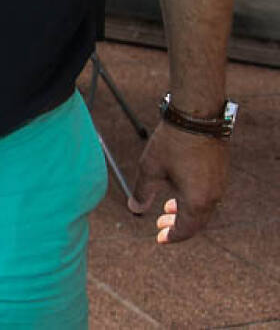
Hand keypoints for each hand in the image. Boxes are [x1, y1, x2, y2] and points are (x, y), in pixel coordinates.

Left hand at [128, 122, 227, 242]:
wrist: (196, 116)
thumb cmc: (172, 143)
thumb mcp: (150, 169)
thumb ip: (142, 192)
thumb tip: (134, 209)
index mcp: (197, 201)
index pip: (186, 229)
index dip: (172, 236)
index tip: (159, 238)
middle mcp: (213, 196)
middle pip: (197, 221)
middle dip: (177, 225)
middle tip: (159, 224)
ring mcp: (220, 185)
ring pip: (203, 208)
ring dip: (185, 212)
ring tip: (166, 208)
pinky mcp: (221, 173)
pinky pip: (208, 195)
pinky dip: (193, 199)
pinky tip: (179, 191)